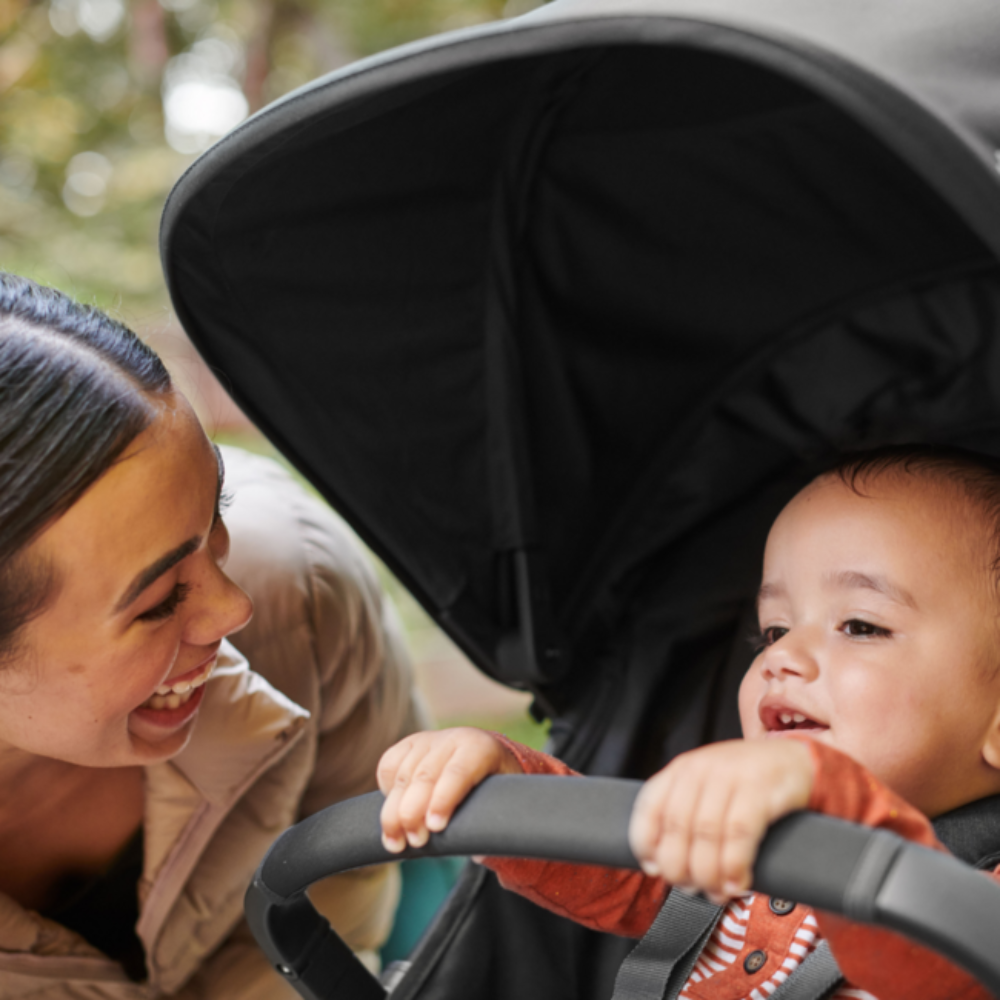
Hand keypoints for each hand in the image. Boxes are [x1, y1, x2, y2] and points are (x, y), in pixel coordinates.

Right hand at [377, 727, 523, 852]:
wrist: (482, 756)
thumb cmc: (493, 787)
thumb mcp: (501, 800)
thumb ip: (491, 825)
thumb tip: (478, 854)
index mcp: (480, 748)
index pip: (458, 772)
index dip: (444, 800)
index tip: (435, 828)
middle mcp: (452, 739)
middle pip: (425, 775)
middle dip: (414, 812)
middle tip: (415, 841)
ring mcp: (427, 740)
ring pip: (402, 774)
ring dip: (394, 812)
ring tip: (395, 841)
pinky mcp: (408, 745)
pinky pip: (388, 766)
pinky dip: (386, 792)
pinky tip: (392, 813)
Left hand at [628, 739, 813, 901]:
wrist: (796, 760)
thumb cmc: (747, 783)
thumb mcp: (707, 788)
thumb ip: (685, 815)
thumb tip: (662, 865)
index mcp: (681, 770)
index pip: (649, 807)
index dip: (645, 844)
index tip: (654, 869)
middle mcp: (700, 769)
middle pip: (676, 826)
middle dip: (678, 867)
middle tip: (690, 888)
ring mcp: (730, 776)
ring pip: (706, 833)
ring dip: (707, 873)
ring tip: (715, 893)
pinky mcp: (760, 788)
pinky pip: (739, 832)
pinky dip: (733, 864)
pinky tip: (735, 883)